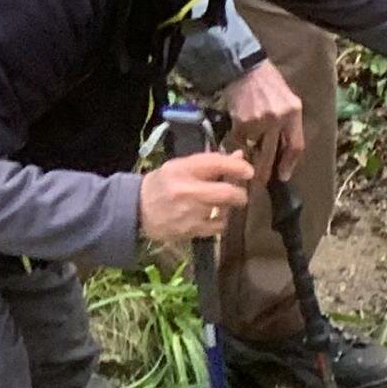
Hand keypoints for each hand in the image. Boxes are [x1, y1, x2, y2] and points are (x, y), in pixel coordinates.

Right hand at [138, 152, 252, 243]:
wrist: (137, 210)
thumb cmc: (163, 184)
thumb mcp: (181, 167)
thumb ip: (211, 162)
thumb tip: (240, 156)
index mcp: (183, 169)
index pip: (216, 164)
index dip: (238, 167)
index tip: (249, 171)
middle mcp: (187, 190)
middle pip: (227, 193)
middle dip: (240, 193)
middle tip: (240, 193)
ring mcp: (190, 213)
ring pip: (226, 211)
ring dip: (229, 207)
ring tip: (222, 204)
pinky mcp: (192, 230)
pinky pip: (219, 227)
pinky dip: (221, 221)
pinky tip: (213, 217)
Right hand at [225, 61, 302, 181]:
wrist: (245, 68)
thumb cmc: (269, 83)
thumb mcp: (289, 101)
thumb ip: (290, 123)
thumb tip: (286, 149)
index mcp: (293, 113)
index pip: (296, 146)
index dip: (289, 164)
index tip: (283, 177)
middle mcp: (277, 118)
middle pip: (272, 154)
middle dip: (266, 172)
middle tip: (262, 184)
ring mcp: (258, 120)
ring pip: (255, 148)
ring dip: (251, 158)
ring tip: (248, 163)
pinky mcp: (241, 121)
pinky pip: (241, 139)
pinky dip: (241, 142)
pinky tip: (240, 138)